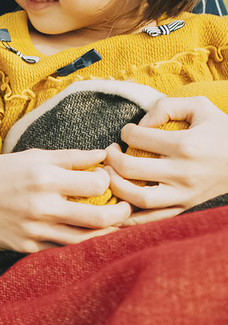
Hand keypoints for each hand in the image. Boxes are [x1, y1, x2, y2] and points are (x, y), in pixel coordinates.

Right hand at [0, 148, 132, 253]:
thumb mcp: (33, 156)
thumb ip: (70, 157)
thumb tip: (104, 154)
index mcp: (45, 177)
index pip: (98, 182)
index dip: (111, 180)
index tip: (111, 179)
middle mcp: (42, 206)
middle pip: (100, 217)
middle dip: (122, 213)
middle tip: (127, 208)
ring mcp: (35, 230)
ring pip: (86, 240)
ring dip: (108, 234)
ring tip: (115, 225)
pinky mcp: (27, 247)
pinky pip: (63, 250)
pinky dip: (81, 244)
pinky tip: (88, 236)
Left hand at [104, 95, 227, 222]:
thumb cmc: (221, 130)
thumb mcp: (200, 107)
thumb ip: (167, 106)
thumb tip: (141, 122)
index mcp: (186, 145)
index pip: (139, 138)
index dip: (126, 132)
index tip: (127, 132)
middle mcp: (183, 172)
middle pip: (131, 169)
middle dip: (111, 159)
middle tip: (109, 153)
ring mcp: (183, 194)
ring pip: (138, 198)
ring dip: (115, 187)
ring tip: (110, 175)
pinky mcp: (184, 207)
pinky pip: (152, 219)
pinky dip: (130, 216)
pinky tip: (117, 205)